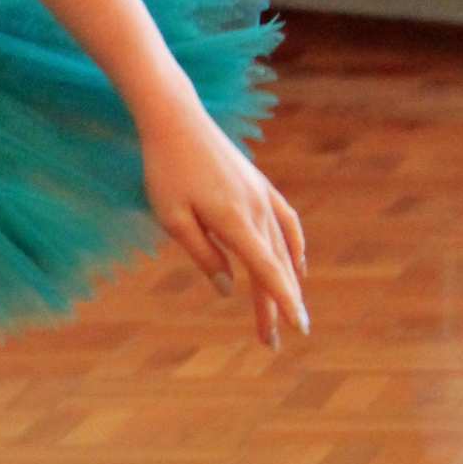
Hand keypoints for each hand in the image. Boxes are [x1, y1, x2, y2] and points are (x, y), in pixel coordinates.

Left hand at [140, 98, 307, 350]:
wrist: (176, 119)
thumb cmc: (165, 169)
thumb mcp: (172, 217)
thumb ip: (202, 254)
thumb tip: (228, 288)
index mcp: (234, 221)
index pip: (266, 271)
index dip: (283, 302)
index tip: (297, 328)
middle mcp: (256, 209)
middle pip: (273, 267)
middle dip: (275, 307)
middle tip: (272, 344)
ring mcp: (261, 195)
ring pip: (282, 247)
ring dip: (285, 282)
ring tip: (287, 312)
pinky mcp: (259, 184)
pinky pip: (286, 221)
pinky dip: (295, 246)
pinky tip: (297, 263)